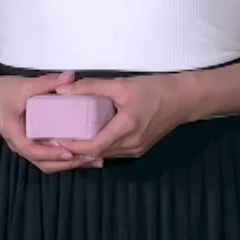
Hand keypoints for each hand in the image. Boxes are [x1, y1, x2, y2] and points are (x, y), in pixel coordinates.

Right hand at [0, 71, 94, 172]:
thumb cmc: (4, 91)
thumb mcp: (26, 85)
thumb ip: (48, 82)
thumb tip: (71, 77)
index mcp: (14, 132)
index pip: (31, 149)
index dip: (50, 153)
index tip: (69, 152)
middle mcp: (18, 144)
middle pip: (43, 163)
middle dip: (66, 164)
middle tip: (89, 158)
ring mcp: (25, 147)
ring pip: (46, 164)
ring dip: (67, 164)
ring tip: (90, 160)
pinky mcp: (32, 145)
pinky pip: (47, 157)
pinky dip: (63, 159)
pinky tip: (81, 155)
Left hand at [55, 74, 194, 160]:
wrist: (185, 99)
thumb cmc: (156, 89)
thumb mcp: (122, 84)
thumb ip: (92, 87)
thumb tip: (63, 89)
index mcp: (127, 128)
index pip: (93, 145)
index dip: (72, 145)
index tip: (54, 137)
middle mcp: (131, 144)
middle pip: (96, 153)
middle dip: (74, 148)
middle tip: (54, 138)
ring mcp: (137, 150)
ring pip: (105, 155)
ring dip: (86, 150)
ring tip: (67, 138)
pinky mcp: (139, 149)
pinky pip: (114, 152)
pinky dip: (99, 147)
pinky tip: (88, 138)